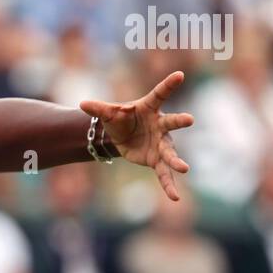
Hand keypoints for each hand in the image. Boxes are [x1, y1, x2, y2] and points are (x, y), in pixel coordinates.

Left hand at [80, 71, 193, 200]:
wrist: (121, 137)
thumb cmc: (119, 119)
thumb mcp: (108, 114)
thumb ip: (98, 109)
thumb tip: (82, 104)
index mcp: (149, 108)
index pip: (159, 94)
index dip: (168, 84)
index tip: (179, 74)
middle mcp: (160, 125)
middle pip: (171, 122)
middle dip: (180, 121)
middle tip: (190, 119)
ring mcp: (161, 143)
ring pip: (170, 152)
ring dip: (176, 160)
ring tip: (184, 168)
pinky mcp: (157, 160)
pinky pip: (163, 173)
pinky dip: (168, 185)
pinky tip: (175, 197)